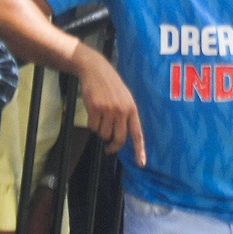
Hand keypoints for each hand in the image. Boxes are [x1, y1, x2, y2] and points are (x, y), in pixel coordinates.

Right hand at [74, 46, 144, 165]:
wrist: (95, 69)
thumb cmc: (110, 84)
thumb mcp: (124, 97)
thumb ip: (126, 114)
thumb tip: (122, 135)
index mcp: (131, 109)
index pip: (137, 133)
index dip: (139, 150)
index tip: (141, 163)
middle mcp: (121, 111)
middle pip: (119, 138)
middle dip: (113, 146)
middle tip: (109, 149)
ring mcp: (108, 110)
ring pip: (104, 134)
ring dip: (100, 130)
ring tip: (99, 117)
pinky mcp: (95, 108)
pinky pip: (93, 127)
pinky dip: (91, 124)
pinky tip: (92, 111)